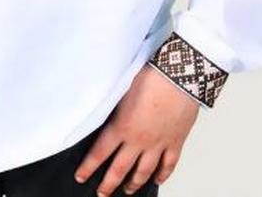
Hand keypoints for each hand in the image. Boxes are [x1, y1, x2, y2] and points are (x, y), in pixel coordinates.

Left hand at [73, 64, 199, 193]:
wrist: (180, 76)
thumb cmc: (151, 77)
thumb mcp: (122, 89)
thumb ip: (112, 105)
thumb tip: (101, 110)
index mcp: (122, 126)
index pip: (99, 153)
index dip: (88, 167)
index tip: (81, 176)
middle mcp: (139, 140)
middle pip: (120, 169)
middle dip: (109, 184)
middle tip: (102, 193)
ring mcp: (159, 143)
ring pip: (144, 171)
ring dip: (134, 183)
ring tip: (128, 189)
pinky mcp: (176, 141)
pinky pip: (169, 164)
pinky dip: (163, 175)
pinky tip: (158, 180)